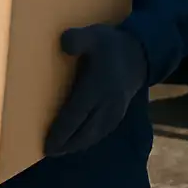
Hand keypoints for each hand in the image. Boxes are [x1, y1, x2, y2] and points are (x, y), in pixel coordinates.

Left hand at [44, 24, 147, 157]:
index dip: (62, 132)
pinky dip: (89, 139)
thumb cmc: (110, 44)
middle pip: (84, 131)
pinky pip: (103, 131)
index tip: (48, 144)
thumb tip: (64, 45)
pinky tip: (79, 142)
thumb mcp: (94, 35)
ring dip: (77, 145)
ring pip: (94, 134)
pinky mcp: (119, 113)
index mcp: (98, 87)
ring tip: (60, 151)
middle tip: (48, 152)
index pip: (76, 115)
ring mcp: (115, 111)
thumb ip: (78, 39)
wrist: (139, 53)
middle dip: (66, 144)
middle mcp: (108, 104)